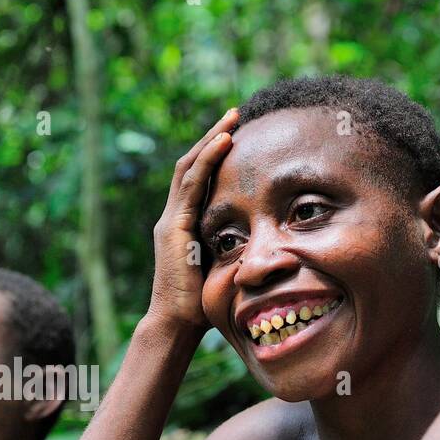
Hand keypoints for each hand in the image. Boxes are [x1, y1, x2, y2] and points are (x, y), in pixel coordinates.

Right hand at [149, 108, 237, 332]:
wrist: (177, 326)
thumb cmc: (202, 307)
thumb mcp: (225, 268)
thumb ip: (237, 249)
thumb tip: (269, 241)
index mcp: (184, 225)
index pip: (199, 179)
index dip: (216, 154)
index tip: (239, 134)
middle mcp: (173, 217)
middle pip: (191, 165)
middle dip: (213, 137)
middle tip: (237, 114)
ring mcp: (170, 220)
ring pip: (189, 167)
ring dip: (211, 140)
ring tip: (232, 118)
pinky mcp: (173, 227)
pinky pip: (191, 184)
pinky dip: (207, 160)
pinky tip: (224, 141)